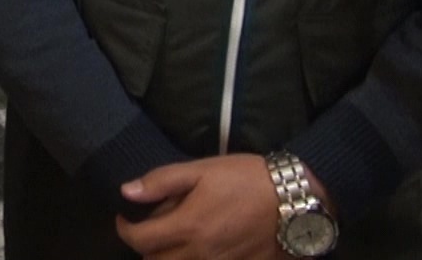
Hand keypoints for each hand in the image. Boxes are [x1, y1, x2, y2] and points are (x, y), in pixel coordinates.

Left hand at [116, 154, 294, 258]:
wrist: (295, 200)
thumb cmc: (246, 179)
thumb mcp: (202, 170)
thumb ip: (162, 182)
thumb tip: (127, 192)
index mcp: (188, 227)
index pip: (140, 240)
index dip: (125, 229)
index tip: (125, 217)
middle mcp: (200, 254)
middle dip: (146, 248)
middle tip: (151, 229)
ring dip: (168, 259)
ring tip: (174, 240)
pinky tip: (200, 248)